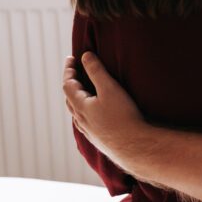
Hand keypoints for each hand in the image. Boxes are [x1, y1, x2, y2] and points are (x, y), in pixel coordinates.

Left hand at [63, 52, 147, 171]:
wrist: (133, 146)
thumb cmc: (122, 116)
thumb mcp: (110, 88)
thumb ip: (97, 71)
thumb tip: (85, 56)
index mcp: (80, 106)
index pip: (67, 84)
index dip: (68, 69)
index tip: (71, 58)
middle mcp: (80, 119)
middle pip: (69, 98)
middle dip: (71, 82)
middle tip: (76, 71)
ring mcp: (88, 130)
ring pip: (76, 111)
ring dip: (76, 97)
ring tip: (82, 90)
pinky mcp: (96, 138)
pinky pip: (84, 121)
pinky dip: (84, 110)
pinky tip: (92, 113)